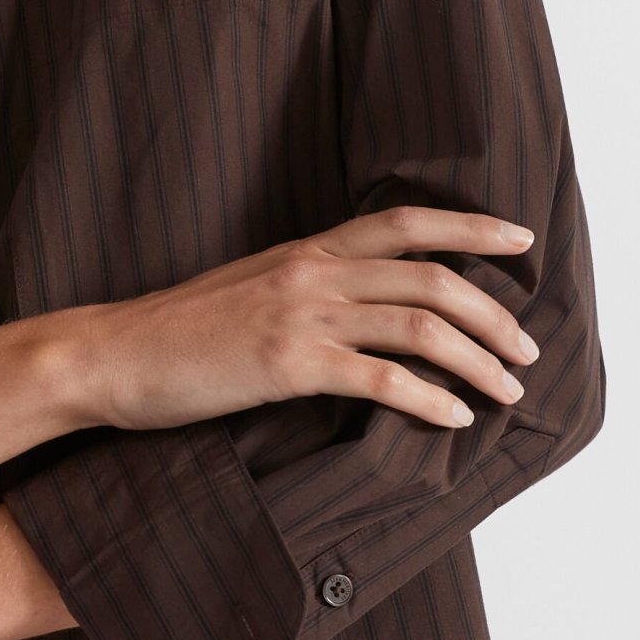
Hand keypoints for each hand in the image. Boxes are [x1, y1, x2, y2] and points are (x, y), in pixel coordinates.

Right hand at [58, 205, 539, 434]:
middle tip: (528, 349)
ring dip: (477, 359)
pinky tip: (453, 418)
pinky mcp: (286, 364)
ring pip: (418, 326)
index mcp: (307, 249)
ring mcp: (301, 315)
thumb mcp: (250, 291)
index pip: (407, 221)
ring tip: (507, 389)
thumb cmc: (177, 334)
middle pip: (432, 277)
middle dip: (493, 314)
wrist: (111, 355)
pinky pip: (378, 379)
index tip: (520, 241)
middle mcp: (313, 271)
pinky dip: (426, 399)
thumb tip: (360, 311)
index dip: (472, 227)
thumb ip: (308, 289)